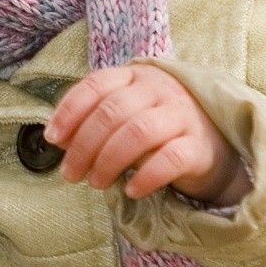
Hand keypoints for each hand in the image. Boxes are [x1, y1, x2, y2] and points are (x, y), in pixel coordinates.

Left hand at [44, 63, 250, 205]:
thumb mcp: (124, 118)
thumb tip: (58, 139)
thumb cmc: (157, 131)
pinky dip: (145, 176)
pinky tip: (131, 190)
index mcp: (135, 76)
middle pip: (112, 112)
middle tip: (71, 174)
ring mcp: (182, 114)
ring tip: (97, 182)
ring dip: (108, 161)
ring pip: (137, 132)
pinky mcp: (199, 144)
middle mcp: (160, 89)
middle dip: (83, 146)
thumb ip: (92, 121)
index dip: (69, 111)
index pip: (96, 84)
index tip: (53, 139)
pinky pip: (169, 158)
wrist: (212, 146)